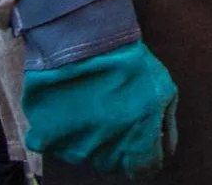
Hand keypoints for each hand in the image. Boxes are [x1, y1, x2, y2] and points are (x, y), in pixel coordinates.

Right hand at [22, 41, 177, 174]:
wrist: (84, 44)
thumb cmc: (131, 65)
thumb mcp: (165, 91)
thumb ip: (165, 126)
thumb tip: (164, 152)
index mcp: (137, 143)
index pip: (145, 168)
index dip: (148, 155)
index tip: (143, 141)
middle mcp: (104, 153)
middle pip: (115, 163)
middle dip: (119, 144)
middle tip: (116, 113)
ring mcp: (72, 148)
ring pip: (86, 154)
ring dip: (91, 136)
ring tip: (93, 105)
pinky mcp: (46, 139)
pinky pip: (56, 143)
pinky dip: (62, 130)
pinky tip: (70, 107)